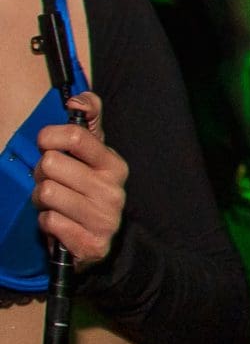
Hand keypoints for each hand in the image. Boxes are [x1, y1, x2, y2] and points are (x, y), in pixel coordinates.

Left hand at [33, 93, 125, 269]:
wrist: (100, 241)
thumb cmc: (87, 190)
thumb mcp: (92, 155)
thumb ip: (88, 121)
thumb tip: (79, 100)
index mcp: (114, 165)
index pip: (73, 136)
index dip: (48, 139)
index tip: (49, 147)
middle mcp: (113, 191)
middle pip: (50, 164)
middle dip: (42, 175)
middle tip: (54, 182)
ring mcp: (105, 218)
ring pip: (46, 193)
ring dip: (42, 200)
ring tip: (55, 204)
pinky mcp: (92, 243)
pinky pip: (49, 221)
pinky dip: (47, 223)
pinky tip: (61, 223)